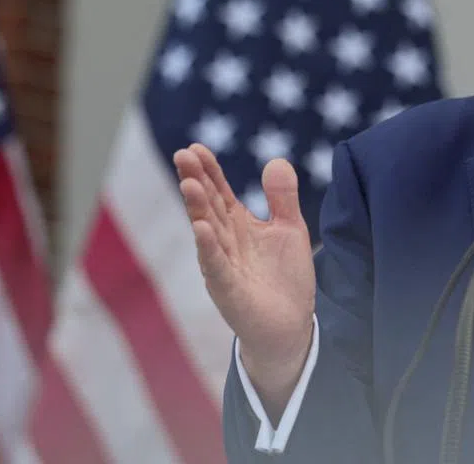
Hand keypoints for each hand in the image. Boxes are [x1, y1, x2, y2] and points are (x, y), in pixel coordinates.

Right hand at [174, 144, 315, 406]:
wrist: (291, 327)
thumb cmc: (285, 278)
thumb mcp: (289, 229)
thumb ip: (282, 197)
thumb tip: (276, 160)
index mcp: (237, 225)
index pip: (219, 192)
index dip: (209, 170)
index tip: (196, 147)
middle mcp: (224, 242)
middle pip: (207, 206)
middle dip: (196, 181)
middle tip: (183, 155)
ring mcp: (223, 266)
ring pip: (207, 233)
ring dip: (197, 209)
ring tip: (189, 184)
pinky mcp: (229, 291)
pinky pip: (216, 268)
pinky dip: (208, 249)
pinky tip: (201, 230)